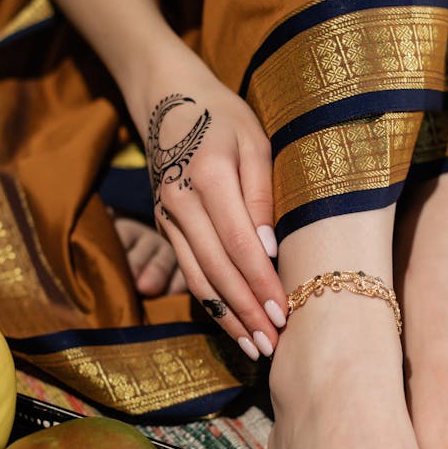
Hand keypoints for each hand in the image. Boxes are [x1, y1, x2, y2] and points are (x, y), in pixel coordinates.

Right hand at [135, 53, 287, 361]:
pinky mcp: (164, 226)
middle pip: (216, 270)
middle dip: (246, 312)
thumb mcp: (255, 141)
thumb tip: (270, 250)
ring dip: (227, 318)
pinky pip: (189, 272)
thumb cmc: (225, 116)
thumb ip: (263, 194)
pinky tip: (232, 325)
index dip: (260, 283)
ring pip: (198, 279)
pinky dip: (211, 303)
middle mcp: (180, 202)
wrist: (169, 100)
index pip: (238, 243)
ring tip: (254, 348)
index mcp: (208, 177)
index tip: (283, 314)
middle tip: (273, 346)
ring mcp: (168, 217)